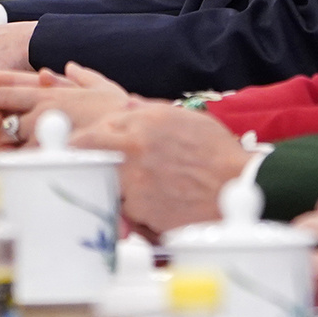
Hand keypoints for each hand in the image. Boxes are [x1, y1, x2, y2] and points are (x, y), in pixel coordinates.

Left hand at [0, 64, 138, 153]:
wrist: (137, 139)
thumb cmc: (124, 117)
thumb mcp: (105, 90)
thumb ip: (84, 78)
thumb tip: (70, 67)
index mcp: (54, 92)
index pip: (12, 82)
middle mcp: (46, 107)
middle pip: (2, 108)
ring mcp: (46, 129)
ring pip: (9, 135)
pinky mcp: (50, 152)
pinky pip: (23, 158)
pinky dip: (13, 161)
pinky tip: (6, 165)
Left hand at [69, 104, 248, 234]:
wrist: (241, 187)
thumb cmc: (219, 155)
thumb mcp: (187, 120)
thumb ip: (150, 112)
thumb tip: (127, 105)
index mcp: (145, 121)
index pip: (95, 127)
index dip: (85, 140)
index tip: (78, 148)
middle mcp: (134, 146)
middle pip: (85, 150)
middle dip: (79, 159)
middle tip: (76, 167)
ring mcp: (134, 179)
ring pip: (103, 182)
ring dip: (112, 187)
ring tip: (139, 191)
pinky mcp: (141, 210)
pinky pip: (125, 210)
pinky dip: (134, 211)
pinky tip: (156, 207)